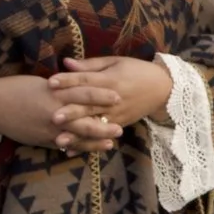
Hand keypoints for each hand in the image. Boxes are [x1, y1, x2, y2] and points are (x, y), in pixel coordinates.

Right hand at [0, 73, 121, 155]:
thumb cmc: (15, 88)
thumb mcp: (40, 83)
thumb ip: (60, 87)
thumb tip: (77, 85)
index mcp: (55, 92)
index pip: (84, 93)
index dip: (102, 96)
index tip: (118, 96)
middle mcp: (55, 111)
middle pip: (85, 119)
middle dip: (104, 124)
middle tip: (121, 127)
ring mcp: (49, 128)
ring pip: (77, 136)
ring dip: (95, 141)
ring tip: (111, 142)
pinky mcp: (42, 139)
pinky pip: (64, 146)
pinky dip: (77, 149)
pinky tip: (88, 151)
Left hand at [53, 55, 174, 141]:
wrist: (163, 89)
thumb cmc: (137, 70)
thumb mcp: (115, 62)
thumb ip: (90, 65)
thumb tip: (66, 62)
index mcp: (111, 80)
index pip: (87, 81)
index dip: (69, 81)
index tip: (50, 82)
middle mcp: (113, 99)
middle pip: (89, 106)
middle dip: (71, 112)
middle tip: (53, 116)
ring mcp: (117, 115)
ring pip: (94, 125)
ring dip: (77, 133)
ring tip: (59, 140)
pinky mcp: (119, 125)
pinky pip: (100, 136)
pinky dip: (86, 144)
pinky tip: (70, 151)